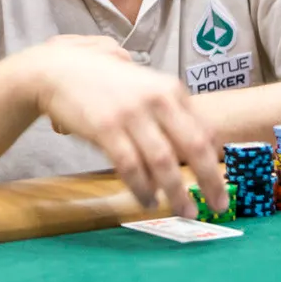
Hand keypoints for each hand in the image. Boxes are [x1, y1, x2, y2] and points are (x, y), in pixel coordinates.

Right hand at [24, 35, 228, 219]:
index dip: (216, 158)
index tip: (222, 180)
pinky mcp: (106, 129)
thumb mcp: (143, 84)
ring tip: (185, 211)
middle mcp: (156, 99)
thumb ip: (167, 107)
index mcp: (170, 88)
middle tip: (219, 204)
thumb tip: (195, 141)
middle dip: (210, 180)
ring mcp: (131, 114)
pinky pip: (130, 167)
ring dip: (177, 193)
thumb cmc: (102, 81)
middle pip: (192, 147)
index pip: (204, 128)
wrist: (58, 70)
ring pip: (163, 163)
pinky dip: (142, 189)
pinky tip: (148, 201)